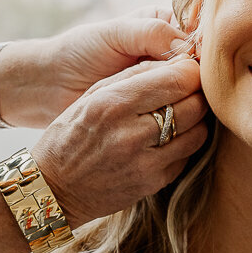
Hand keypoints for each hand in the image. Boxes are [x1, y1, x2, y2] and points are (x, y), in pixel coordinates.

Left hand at [0, 10, 188, 128]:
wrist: (52, 85)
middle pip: (201, 67)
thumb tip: (190, 50)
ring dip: (186, 99)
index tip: (197, 65)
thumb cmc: (80, 51)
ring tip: (174, 104)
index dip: (201, 52)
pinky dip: (176, 114)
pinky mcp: (158, 109)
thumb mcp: (115, 34)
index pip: (199, 36)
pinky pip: (178, 111)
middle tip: (186, 90)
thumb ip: (152, 33)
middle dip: (195, 78)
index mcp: (165, 25)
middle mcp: (170, 53)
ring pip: (192, 91)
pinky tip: (170, 118)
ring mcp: (164, 83)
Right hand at [31, 55, 208, 228]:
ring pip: (198, 133)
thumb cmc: (71, 135)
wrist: (53, 188)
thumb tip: (177, 64)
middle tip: (187, 92)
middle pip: (193, 105)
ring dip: (195, 121)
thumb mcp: (91, 95)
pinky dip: (184, 145)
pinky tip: (168, 140)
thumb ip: (134, 75)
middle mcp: (130, 134)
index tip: (186, 72)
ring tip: (181, 115)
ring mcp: (144, 163)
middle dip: (196, 94)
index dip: (189, 72)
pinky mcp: (152, 183)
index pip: (176, 80)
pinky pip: (186, 157)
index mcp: (112, 104)